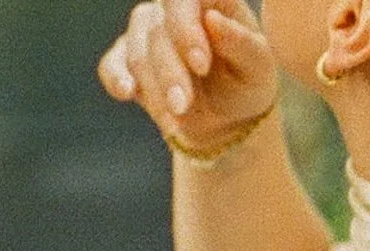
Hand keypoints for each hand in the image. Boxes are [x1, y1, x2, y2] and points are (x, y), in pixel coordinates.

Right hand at [98, 0, 279, 154]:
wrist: (226, 119)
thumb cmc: (246, 83)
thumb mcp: (258, 66)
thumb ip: (241, 42)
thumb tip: (212, 20)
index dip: (186, 27)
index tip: (201, 65)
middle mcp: (174, 9)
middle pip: (158, 30)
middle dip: (170, 73)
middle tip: (185, 105)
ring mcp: (148, 32)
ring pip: (138, 53)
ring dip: (154, 90)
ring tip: (175, 121)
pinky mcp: (128, 60)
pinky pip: (112, 64)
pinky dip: (116, 79)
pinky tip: (126, 93)